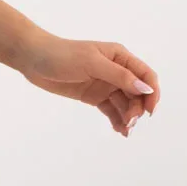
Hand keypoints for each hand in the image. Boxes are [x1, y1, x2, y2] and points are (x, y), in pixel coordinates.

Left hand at [17, 31, 158, 136]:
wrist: (34, 60)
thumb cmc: (62, 55)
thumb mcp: (92, 64)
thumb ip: (119, 76)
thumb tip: (144, 88)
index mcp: (120, 57)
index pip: (145, 75)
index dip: (152, 93)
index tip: (150, 111)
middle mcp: (116, 71)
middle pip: (137, 93)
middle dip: (137, 108)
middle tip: (130, 122)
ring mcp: (105, 84)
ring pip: (125, 103)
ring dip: (128, 117)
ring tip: (125, 130)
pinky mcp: (93, 96)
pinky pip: (111, 110)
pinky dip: (117, 120)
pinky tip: (119, 130)